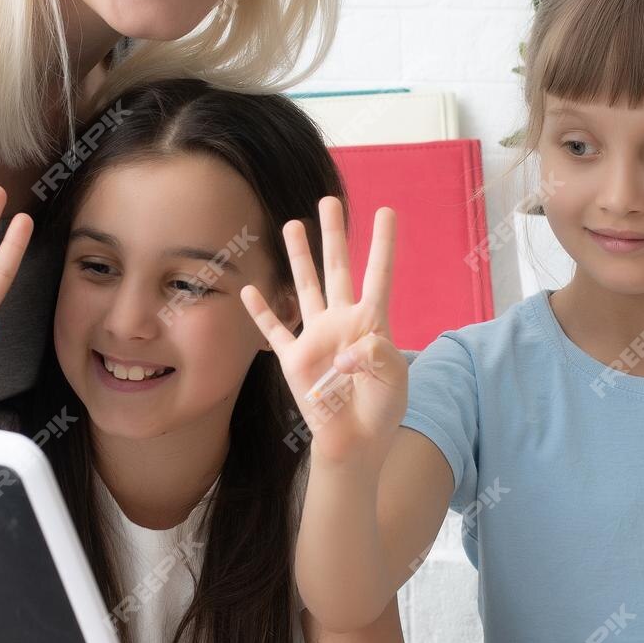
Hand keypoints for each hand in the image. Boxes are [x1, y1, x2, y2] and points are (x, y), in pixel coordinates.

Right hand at [240, 197, 403, 469]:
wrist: (355, 441)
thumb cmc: (381, 409)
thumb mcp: (392, 379)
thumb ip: (376, 356)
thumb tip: (345, 349)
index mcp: (371, 323)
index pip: (379, 275)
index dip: (383, 244)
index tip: (388, 211)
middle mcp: (341, 322)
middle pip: (337, 268)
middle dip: (334, 235)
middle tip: (329, 201)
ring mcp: (316, 338)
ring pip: (304, 287)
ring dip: (298, 257)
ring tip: (292, 225)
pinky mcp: (294, 360)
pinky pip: (275, 331)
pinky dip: (261, 312)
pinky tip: (250, 290)